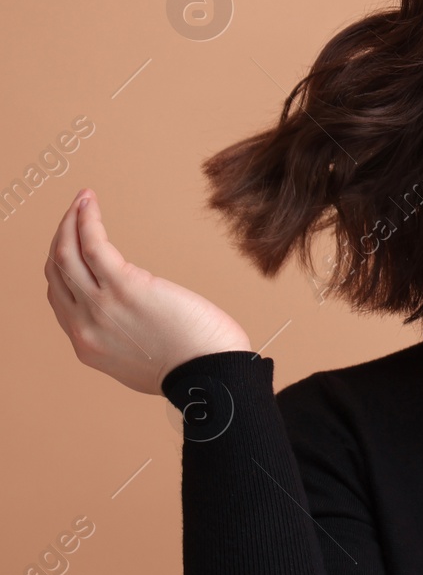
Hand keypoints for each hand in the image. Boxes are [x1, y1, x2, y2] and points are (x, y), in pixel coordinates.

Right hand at [45, 188, 252, 395]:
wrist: (213, 375)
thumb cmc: (196, 365)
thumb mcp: (143, 361)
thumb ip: (127, 340)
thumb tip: (135, 319)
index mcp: (88, 345)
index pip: (60, 298)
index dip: (61, 268)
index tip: (70, 245)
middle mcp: (85, 326)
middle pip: (57, 273)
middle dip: (61, 238)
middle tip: (73, 215)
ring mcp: (101, 306)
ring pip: (67, 254)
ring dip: (71, 222)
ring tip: (82, 200)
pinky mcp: (125, 287)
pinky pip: (93, 245)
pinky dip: (86, 220)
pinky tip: (89, 203)